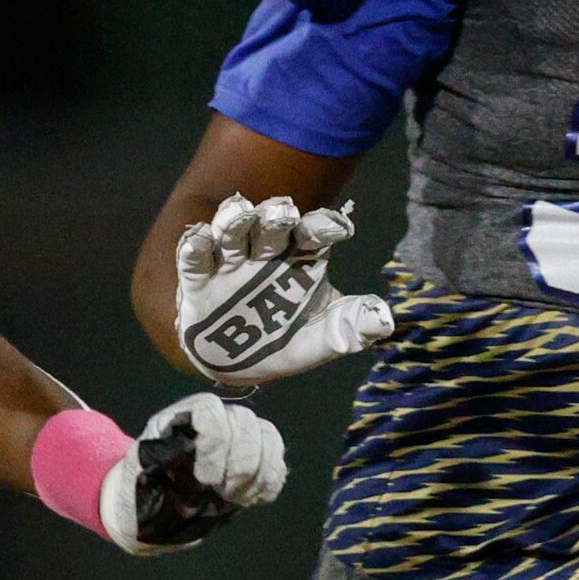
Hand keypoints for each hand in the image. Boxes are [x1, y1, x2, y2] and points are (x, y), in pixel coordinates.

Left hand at [101, 392, 285, 554]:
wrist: (149, 511)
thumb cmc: (139, 494)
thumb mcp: (139, 478)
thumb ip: (161, 464)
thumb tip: (184, 459)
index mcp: (179, 418)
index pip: (210, 409)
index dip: (216, 443)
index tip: (205, 480)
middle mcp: (210, 421)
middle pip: (245, 421)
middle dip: (241, 462)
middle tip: (223, 493)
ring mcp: (236, 438)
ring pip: (267, 436)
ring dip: (258, 473)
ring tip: (236, 498)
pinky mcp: (254, 460)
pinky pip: (277, 459)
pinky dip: (270, 482)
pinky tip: (250, 500)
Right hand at [174, 194, 392, 383]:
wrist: (235, 366)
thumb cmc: (284, 343)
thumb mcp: (320, 341)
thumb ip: (349, 328)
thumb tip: (384, 319)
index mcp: (299, 260)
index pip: (314, 233)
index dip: (324, 226)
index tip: (336, 229)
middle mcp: (265, 254)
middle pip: (272, 226)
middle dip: (277, 216)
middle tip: (283, 213)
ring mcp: (230, 265)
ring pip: (232, 232)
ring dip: (234, 219)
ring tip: (239, 215)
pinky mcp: (198, 280)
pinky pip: (194, 258)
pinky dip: (194, 245)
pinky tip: (200, 239)